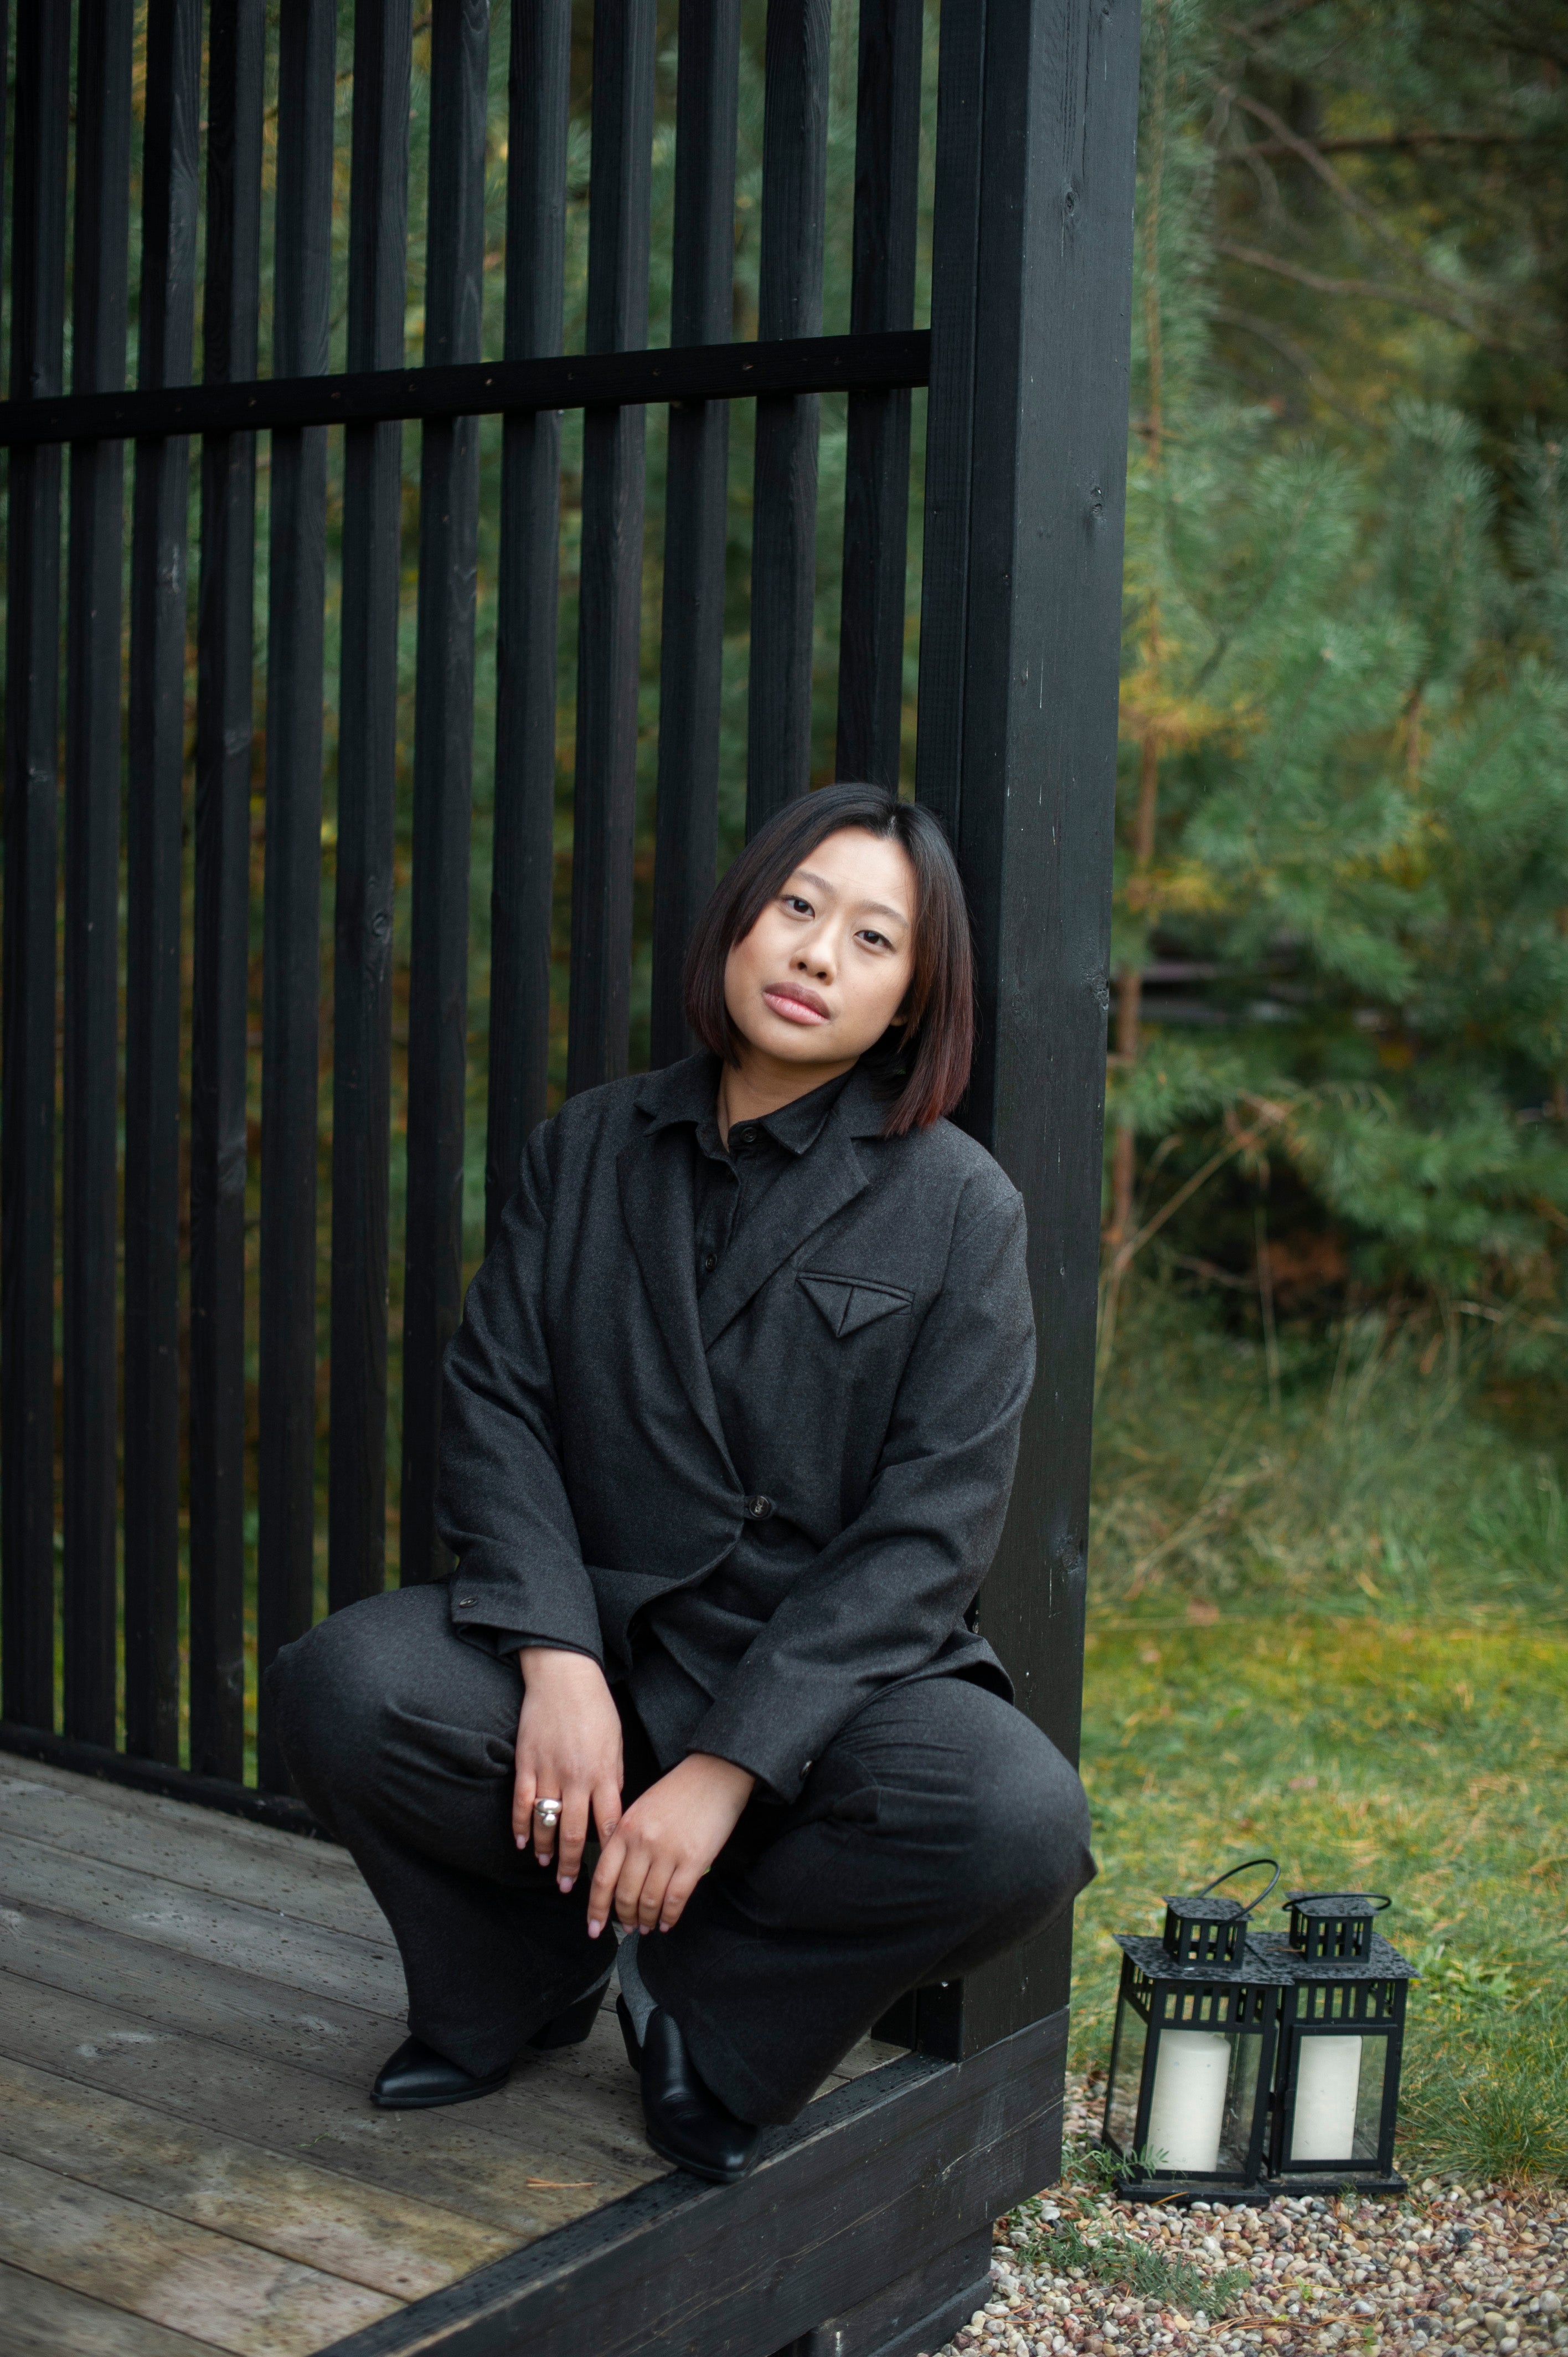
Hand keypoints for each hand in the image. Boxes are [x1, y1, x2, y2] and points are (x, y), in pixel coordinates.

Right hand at [513, 1648, 623, 1894]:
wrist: (564, 1676)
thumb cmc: (595, 1708)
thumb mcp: (615, 1742)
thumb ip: (612, 1777)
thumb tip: (611, 1809)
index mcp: (604, 1773)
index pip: (609, 1823)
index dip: (608, 1851)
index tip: (608, 1871)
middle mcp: (577, 1777)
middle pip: (576, 1832)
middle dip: (574, 1864)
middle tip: (570, 1886)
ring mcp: (549, 1771)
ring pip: (547, 1822)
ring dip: (546, 1849)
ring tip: (547, 1867)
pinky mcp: (526, 1762)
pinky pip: (522, 1801)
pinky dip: (521, 1825)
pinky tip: (521, 1842)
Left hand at [587, 1753, 754, 1938]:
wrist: (715, 1774)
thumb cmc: (678, 1791)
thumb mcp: (641, 1809)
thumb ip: (626, 1839)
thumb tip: (619, 1877)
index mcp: (625, 1828)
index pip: (603, 1877)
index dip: (596, 1908)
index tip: (593, 1927)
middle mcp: (642, 1843)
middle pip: (625, 1894)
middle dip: (624, 1917)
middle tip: (627, 1926)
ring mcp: (668, 1853)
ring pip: (649, 1900)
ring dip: (646, 1919)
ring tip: (646, 1927)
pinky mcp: (694, 1861)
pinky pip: (676, 1899)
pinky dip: (669, 1916)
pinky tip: (666, 1922)